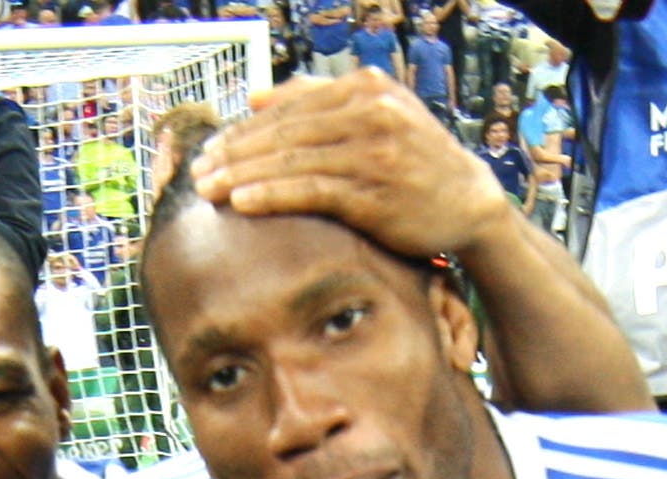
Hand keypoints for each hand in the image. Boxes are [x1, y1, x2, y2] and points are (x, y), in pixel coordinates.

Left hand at [194, 74, 510, 259]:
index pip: (290, 107)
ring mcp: (375, 152)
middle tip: (198, 171)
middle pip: (285, 132)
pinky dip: (272, 195)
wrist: (468, 201)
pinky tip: (242, 202)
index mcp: (367, 87)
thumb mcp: (375, 115)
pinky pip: (311, 191)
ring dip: (243, 175)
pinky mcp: (375, 192)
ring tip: (207, 189)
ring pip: (293, 161)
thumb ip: (319, 100)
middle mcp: (372, 112)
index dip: (245, 129)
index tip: (211, 148)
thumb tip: (257, 98)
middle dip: (235, 153)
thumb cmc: (413, 160)